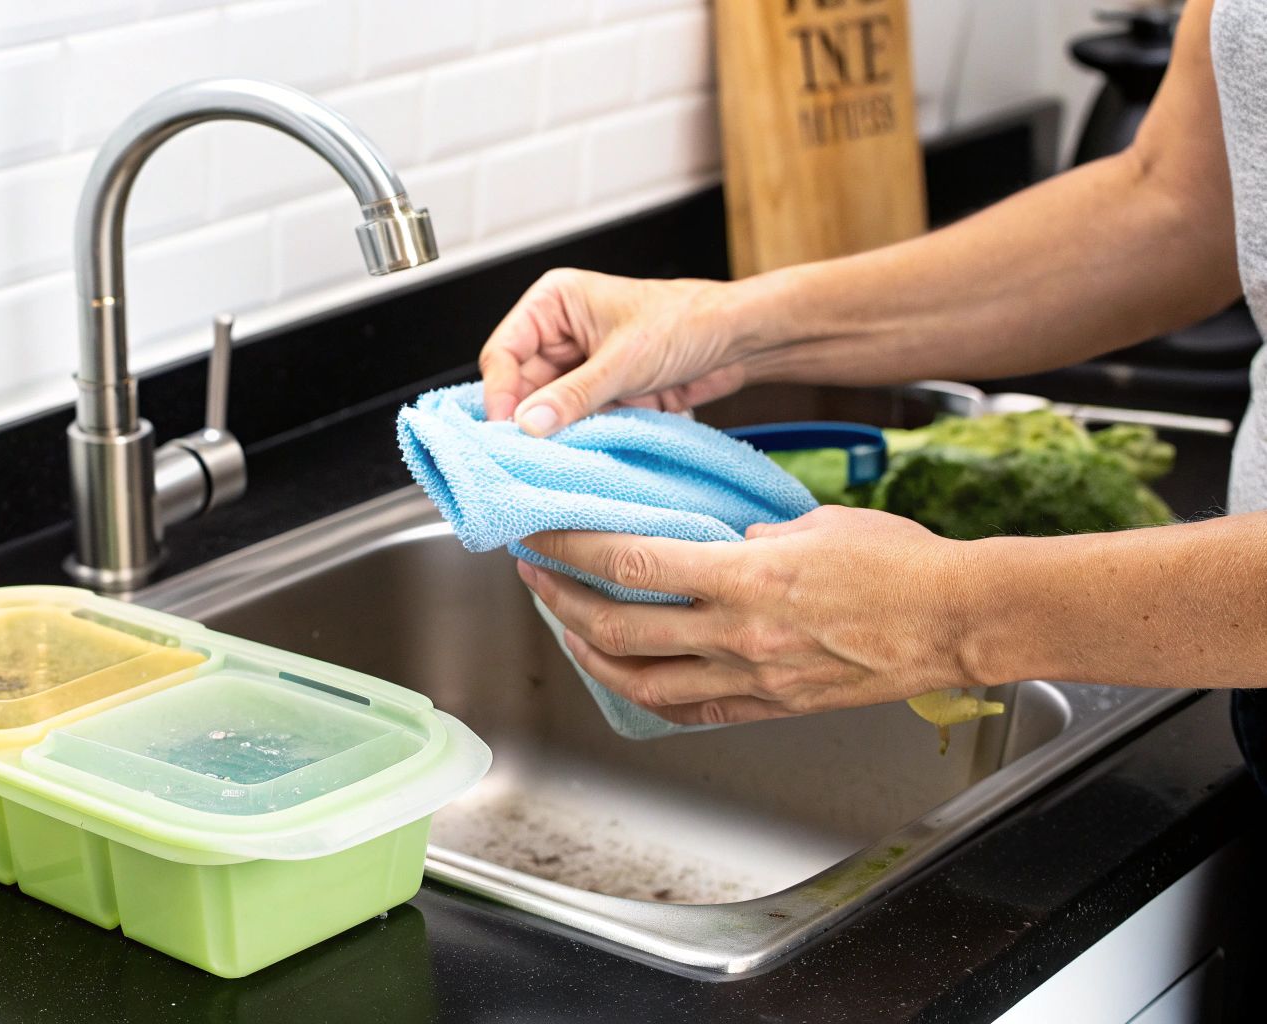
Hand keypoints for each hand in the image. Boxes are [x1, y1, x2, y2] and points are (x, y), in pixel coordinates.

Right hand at [478, 268, 746, 434]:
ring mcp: (579, 367)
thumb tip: (528, 423)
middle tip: (522, 452)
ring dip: (550, 433)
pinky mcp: (599, 394)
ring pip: (544, 408)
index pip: (504, 352)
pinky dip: (573, 439)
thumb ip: (573, 395)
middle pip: (519, 385)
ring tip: (549, 457)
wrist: (739, 342)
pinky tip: (574, 454)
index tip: (505, 427)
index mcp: (553, 304)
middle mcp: (560, 334)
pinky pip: (573, 422)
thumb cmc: (688, 322)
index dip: (500, 391)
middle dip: (524, 418)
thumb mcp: (625, 360)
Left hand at [516, 506, 984, 723]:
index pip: (632, 564)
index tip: (539, 533)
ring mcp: (752, 678)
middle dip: (559, 599)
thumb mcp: (814, 523)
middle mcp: (739, 635)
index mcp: (746, 577)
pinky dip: (645, 694)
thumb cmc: (901, 563)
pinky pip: (690, 709)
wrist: (958, 622)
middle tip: (534, 573)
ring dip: (588, 653)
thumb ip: (751, 534)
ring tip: (565, 625)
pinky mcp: (771, 706)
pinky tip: (625, 675)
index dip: (572, 550)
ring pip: (640, 680)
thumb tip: (715, 540)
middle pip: (617, 627)